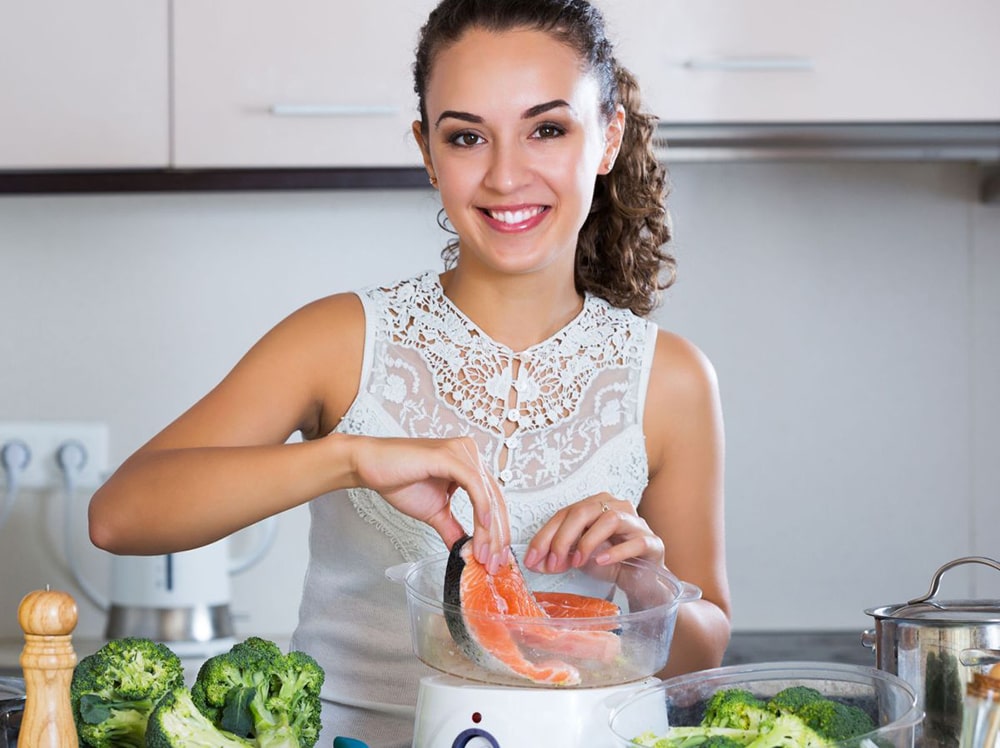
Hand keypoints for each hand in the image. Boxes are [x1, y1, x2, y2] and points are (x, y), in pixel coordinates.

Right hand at [348, 435, 509, 571]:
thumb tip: (466, 550)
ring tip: (486, 553)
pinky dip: (481, 507)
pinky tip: (483, 527)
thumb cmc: (399, 481)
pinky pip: (473, 483)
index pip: (493, 500)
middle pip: (495, 498)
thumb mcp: (434, 511)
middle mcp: (470, 453)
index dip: (499, 531)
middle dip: (498, 535)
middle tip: (496, 563)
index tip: (497, 559)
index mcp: (469, 464)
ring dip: (490, 528)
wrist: (370, 466)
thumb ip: (452, 528)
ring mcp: (461, 451)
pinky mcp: (449, 454)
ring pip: (487, 493)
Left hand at [522, 492, 663, 572]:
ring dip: (588, 542)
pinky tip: (601, 562)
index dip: (545, 535)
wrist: (641, 581)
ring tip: (577, 563)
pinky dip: (616, 551)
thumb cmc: (609, 563)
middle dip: (563, 538)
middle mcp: (616, 506)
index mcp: (596, 505)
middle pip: (584, 511)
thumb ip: (558, 556)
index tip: (531, 559)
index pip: (565, 513)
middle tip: (553, 562)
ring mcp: (636, 523)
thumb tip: (534, 562)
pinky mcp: (652, 542)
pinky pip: (635, 541)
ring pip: (609, 519)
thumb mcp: (578, 557)